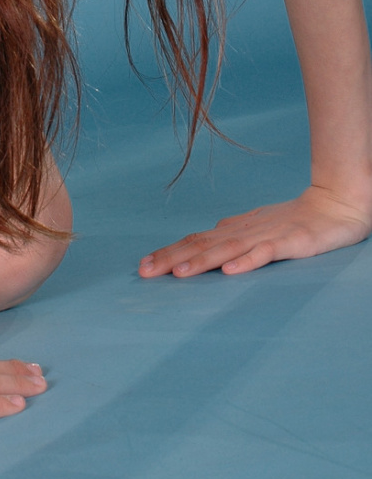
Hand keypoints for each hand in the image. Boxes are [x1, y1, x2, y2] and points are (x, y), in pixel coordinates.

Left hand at [138, 184, 371, 278]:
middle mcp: (244, 231)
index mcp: (234, 229)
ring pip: (228, 249)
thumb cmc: (293, 219)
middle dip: (172, 259)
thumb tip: (203, 242)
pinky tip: (230, 271)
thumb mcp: (256, 228)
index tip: (144, 265)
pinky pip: (266, 254)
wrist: (335, 204)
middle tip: (145, 272)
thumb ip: (231, 236)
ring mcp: (266, 236)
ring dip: (201, 261)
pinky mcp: (290, 243)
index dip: (169, 252)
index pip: (195, 241)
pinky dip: (246, 261)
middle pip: (203, 245)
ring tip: (178, 273)